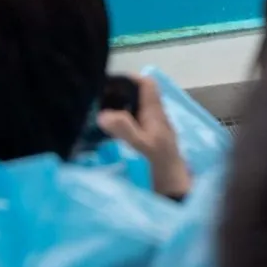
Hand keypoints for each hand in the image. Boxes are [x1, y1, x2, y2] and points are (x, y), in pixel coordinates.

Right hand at [98, 74, 192, 200]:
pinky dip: (117, 123)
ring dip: (116, 108)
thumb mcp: (143, 145)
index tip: (108, 80)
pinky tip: (102, 131)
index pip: (146, 84)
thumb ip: (125, 129)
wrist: (172, 188)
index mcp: (155, 112)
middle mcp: (153, 117)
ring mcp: (150, 129)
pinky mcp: (145, 141)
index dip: (130, 77)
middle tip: (95, 97)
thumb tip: (103, 114)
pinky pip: (130, 124)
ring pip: (133, 109)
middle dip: (118, 92)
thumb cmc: (160, 165)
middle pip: (138, 95)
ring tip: (93, 112)